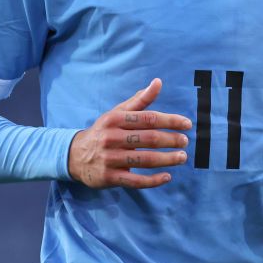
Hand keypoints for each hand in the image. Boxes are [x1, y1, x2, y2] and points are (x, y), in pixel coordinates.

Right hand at [68, 78, 191, 189]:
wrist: (75, 155)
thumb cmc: (103, 131)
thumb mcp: (117, 113)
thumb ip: (140, 100)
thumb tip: (158, 82)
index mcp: (115, 119)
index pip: (148, 118)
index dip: (170, 120)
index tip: (187, 124)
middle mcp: (111, 137)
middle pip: (148, 139)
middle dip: (171, 140)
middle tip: (185, 141)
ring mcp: (110, 158)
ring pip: (144, 160)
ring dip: (167, 159)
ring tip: (182, 157)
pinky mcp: (109, 177)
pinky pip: (135, 180)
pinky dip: (153, 180)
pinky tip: (167, 176)